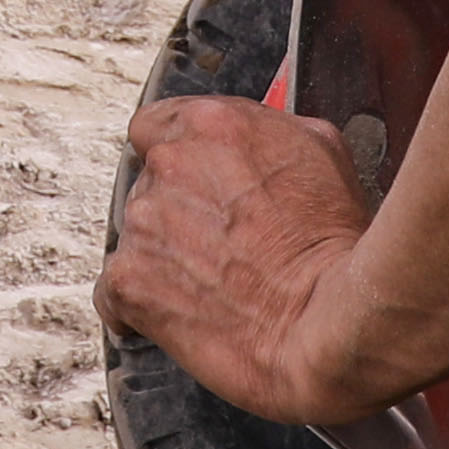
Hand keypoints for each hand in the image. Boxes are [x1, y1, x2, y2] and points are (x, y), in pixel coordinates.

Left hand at [102, 93, 382, 424]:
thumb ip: (271, 134)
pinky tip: (175, 315)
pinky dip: (137, 307)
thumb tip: (259, 138)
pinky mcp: (129, 281)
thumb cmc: (335, 246)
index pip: (155, 125)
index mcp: (211, 125)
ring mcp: (143, 223)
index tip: (193, 182)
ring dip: (162, 256)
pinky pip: (113, 293)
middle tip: (219, 243)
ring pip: (135, 234)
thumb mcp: (323, 152)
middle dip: (177, 210)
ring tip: (211, 284)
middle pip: (148, 181)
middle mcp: (169, 166)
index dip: (176, 157)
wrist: (325, 323)